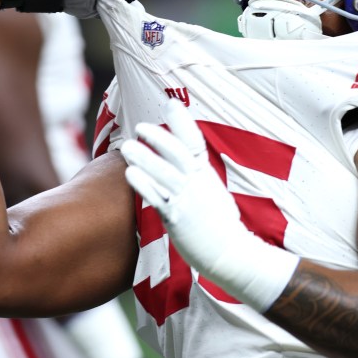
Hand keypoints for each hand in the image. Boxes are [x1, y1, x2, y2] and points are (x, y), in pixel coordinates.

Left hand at [120, 100, 298, 311]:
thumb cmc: (219, 223)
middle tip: (141, 127)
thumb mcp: (211, 191)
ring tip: (127, 147)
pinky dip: (144, 185)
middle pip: (177, 154)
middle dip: (159, 138)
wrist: (230, 253)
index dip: (182, 122)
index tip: (170, 104)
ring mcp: (188, 200)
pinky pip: (158, 199)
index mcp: (205, 174)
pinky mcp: (177, 219)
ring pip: (164, 174)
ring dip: (145, 158)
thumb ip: (195, 173)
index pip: (194, 142)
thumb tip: (181, 157)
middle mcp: (197, 183)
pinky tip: (130, 174)